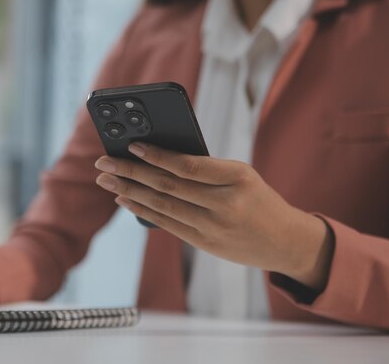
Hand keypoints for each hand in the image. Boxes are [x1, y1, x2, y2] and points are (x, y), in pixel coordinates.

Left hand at [94, 142, 333, 290]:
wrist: (284, 241)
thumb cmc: (259, 200)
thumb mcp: (242, 175)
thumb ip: (206, 168)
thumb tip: (157, 159)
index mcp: (237, 177)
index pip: (188, 165)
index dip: (156, 155)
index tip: (132, 144)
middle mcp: (224, 203)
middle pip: (167, 185)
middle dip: (130, 171)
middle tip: (104, 162)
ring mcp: (213, 227)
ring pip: (162, 205)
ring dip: (129, 190)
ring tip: (106, 178)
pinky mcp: (204, 243)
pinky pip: (167, 223)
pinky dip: (143, 209)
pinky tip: (125, 198)